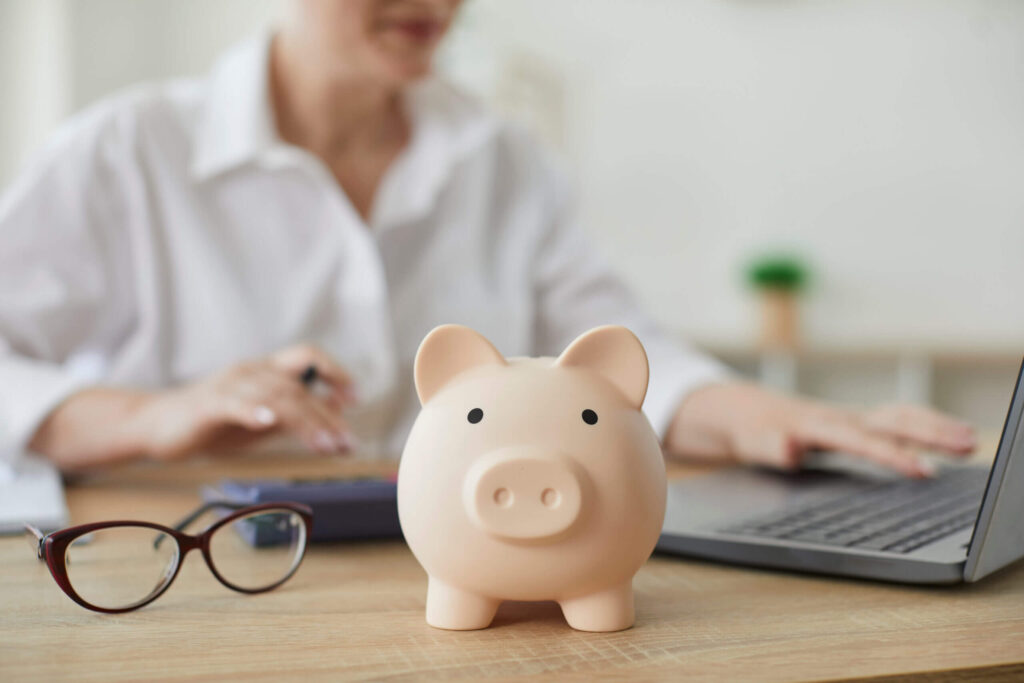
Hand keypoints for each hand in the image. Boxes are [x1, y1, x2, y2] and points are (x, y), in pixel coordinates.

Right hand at [133, 344, 356, 459]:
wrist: (157, 426)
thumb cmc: (213, 423)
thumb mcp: (263, 419)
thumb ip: (295, 414)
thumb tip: (337, 413)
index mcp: (266, 371)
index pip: (308, 357)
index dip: (335, 372)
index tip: (355, 398)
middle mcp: (251, 371)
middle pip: (298, 385)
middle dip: (327, 414)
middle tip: (346, 443)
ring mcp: (230, 385)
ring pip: (275, 395)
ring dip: (305, 421)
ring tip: (325, 445)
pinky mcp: (207, 404)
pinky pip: (234, 403)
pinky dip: (253, 410)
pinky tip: (267, 421)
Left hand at [665, 382, 975, 477]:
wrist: (742, 410)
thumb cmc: (750, 430)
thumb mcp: (752, 443)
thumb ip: (771, 447)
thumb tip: (790, 450)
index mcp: (818, 425)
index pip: (862, 441)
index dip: (892, 455)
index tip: (922, 470)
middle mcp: (840, 418)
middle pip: (892, 420)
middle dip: (930, 432)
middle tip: (968, 445)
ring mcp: (849, 419)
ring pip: (899, 416)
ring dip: (934, 426)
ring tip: (970, 441)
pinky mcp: (854, 425)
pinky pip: (895, 421)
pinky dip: (923, 426)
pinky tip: (948, 439)